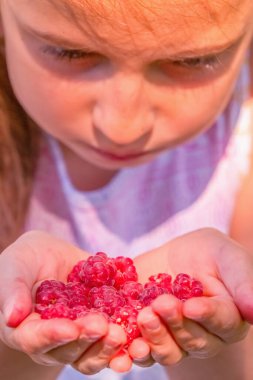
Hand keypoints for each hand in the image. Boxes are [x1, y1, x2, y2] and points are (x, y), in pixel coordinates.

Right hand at [0, 231, 127, 373]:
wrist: (52, 256)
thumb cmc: (27, 260)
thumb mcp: (15, 265)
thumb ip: (12, 289)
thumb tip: (12, 318)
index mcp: (28, 329)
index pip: (36, 339)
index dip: (53, 336)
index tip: (69, 328)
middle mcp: (55, 340)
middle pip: (70, 349)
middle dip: (87, 339)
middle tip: (103, 326)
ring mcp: (80, 335)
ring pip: (93, 353)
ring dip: (109, 347)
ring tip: (124, 333)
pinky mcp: (103, 324)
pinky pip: (115, 338)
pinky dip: (129, 339)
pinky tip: (141, 332)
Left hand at [124, 228, 252, 366]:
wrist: (177, 256)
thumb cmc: (210, 254)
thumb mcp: (228, 258)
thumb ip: (244, 281)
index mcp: (228, 318)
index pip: (222, 322)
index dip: (208, 316)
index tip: (193, 305)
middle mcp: (203, 335)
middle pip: (193, 340)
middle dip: (176, 323)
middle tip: (162, 304)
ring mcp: (174, 337)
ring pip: (168, 351)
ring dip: (155, 338)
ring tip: (143, 317)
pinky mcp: (147, 334)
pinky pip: (141, 350)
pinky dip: (131, 351)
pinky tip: (121, 348)